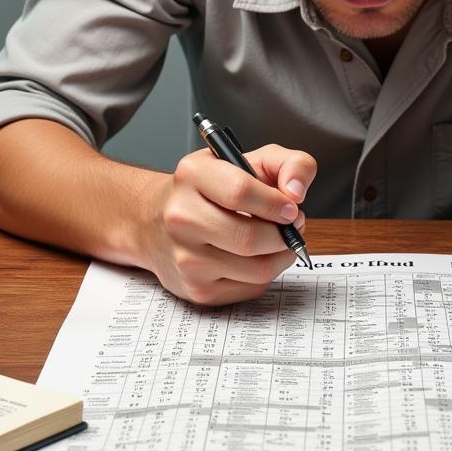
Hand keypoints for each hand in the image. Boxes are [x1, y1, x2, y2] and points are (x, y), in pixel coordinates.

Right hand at [139, 143, 316, 306]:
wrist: (154, 220)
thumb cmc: (208, 190)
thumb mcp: (247, 160)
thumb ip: (288, 163)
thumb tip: (297, 190)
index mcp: (192, 176)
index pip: (240, 191)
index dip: (275, 203)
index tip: (291, 208)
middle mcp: (181, 217)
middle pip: (250, 238)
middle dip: (283, 235)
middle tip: (291, 226)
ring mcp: (186, 258)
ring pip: (257, 269)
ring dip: (281, 256)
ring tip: (279, 241)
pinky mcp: (196, 289)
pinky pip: (251, 289)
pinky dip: (265, 274)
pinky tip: (256, 257)